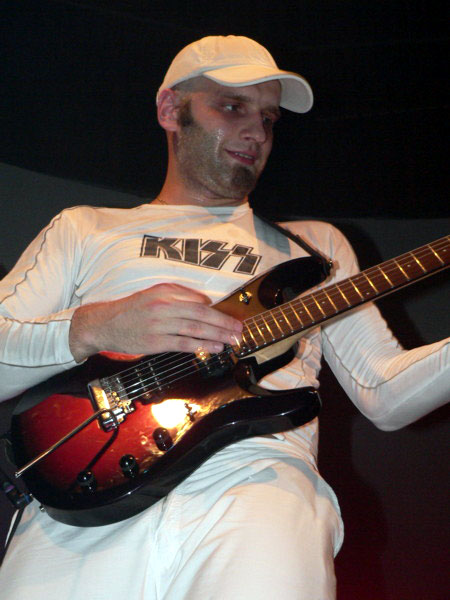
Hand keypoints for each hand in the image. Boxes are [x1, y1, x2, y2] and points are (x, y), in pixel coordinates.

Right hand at [69, 283, 241, 362]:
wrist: (104, 323)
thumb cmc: (131, 310)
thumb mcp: (152, 294)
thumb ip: (177, 295)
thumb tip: (204, 302)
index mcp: (165, 292)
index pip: (198, 301)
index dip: (218, 310)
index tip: (232, 317)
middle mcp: (163, 305)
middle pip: (201, 314)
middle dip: (223, 322)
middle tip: (239, 329)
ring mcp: (159, 324)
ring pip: (195, 328)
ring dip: (217, 335)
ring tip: (232, 339)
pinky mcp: (156, 341)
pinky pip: (183, 343)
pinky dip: (201, 345)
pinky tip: (215, 348)